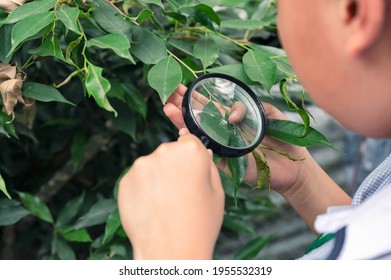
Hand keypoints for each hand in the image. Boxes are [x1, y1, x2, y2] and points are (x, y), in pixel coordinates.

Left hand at [118, 135, 224, 258]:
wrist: (170, 252)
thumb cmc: (200, 224)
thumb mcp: (217, 192)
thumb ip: (208, 166)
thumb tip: (200, 152)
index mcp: (190, 150)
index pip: (189, 141)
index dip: (191, 157)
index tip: (191, 172)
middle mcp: (163, 152)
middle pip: (169, 152)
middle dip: (174, 166)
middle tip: (180, 192)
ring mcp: (141, 166)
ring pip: (151, 166)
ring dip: (157, 177)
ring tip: (165, 203)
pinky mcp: (125, 181)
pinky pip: (137, 180)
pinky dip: (142, 189)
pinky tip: (152, 207)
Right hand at [164, 84, 308, 193]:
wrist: (293, 166)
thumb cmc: (282, 139)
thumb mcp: (269, 113)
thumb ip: (250, 106)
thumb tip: (230, 115)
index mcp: (231, 119)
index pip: (208, 105)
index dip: (193, 96)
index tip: (180, 87)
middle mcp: (223, 131)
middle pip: (197, 117)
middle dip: (181, 105)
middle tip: (167, 94)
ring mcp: (222, 146)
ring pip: (198, 133)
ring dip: (182, 121)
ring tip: (169, 108)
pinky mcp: (226, 162)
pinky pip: (207, 152)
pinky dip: (194, 142)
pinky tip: (182, 132)